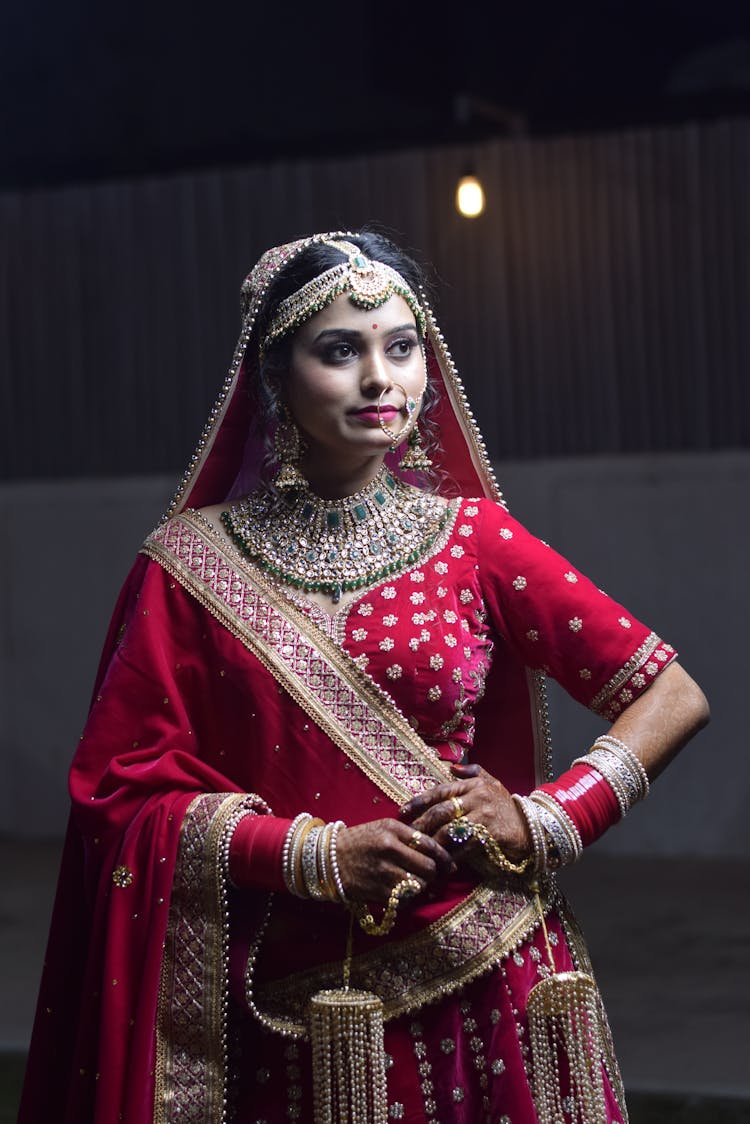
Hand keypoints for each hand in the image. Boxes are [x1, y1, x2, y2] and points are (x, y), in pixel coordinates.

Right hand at [335, 817, 455, 903]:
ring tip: (416, 886)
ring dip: (421, 888)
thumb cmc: (359, 841)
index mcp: (393, 829)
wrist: (328, 858)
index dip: (444, 857)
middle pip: (428, 867)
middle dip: (434, 875)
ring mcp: (383, 871)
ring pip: (419, 885)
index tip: (449, 865)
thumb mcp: (383, 828)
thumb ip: (409, 836)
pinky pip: (405, 900)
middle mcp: (389, 848)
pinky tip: (403, 894)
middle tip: (433, 878)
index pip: (429, 844)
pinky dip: (408, 900)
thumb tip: (438, 854)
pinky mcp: (376, 890)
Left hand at [398, 763, 530, 862]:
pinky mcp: (490, 833)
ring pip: (450, 829)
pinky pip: (465, 846)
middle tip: (409, 835)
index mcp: (473, 785)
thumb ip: (472, 773)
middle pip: (442, 811)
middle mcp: (477, 797)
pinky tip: (443, 862)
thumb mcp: (492, 783)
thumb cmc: (506, 806)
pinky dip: (453, 855)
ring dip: (434, 842)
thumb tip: (451, 767)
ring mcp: (484, 815)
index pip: (440, 791)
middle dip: (422, 823)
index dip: (420, 801)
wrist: (531, 827)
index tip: (403, 811)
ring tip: (422, 850)